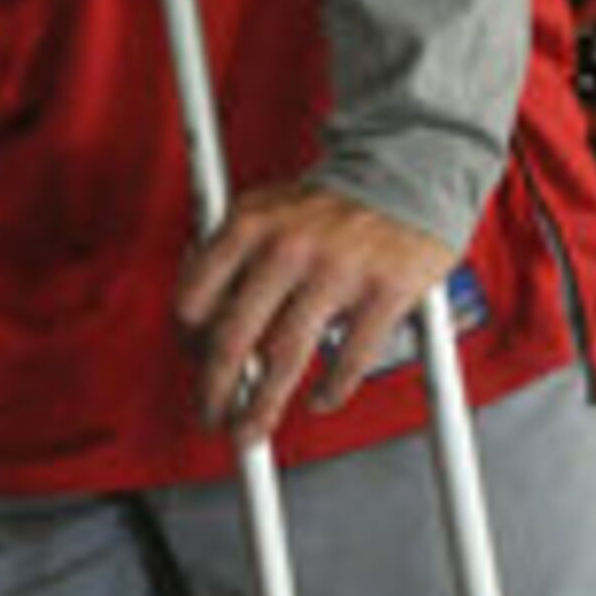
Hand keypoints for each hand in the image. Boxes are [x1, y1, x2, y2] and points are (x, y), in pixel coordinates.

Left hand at [171, 182, 457, 443]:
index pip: (195, 298)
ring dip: (263, 405)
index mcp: (249, 225)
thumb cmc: (329, 202)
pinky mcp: (386, 291)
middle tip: (210, 416)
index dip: (187, 341)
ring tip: (252, 428)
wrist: (408, 167)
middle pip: (233, 339)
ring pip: (285, 357)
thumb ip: (228, 255)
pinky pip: (350, 358)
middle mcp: (288, 247)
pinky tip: (321, 400)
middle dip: (215, 390)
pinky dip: (332, 389)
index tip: (191, 362)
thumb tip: (194, 318)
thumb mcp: (264, 209)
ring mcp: (338, 270)